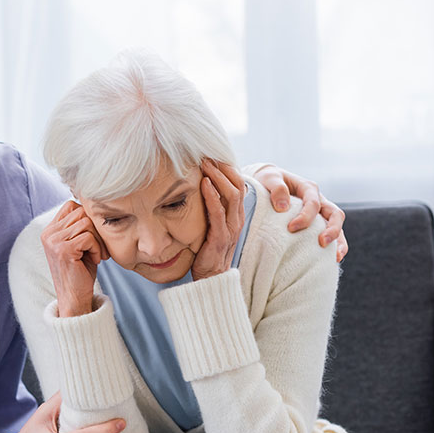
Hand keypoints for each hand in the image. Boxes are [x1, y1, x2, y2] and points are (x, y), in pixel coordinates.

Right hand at [41, 201, 109, 316]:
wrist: (74, 299)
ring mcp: (54, 241)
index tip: (94, 237)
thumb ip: (80, 226)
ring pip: (86, 223)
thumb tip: (94, 205)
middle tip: (100, 248)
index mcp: (50, 230)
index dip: (87, 218)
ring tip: (98, 255)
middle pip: (81, 212)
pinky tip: (96, 261)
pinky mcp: (63, 250)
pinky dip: (97, 249)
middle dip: (96, 229)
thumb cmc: (80, 272)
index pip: (71, 205)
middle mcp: (48, 233)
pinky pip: (88, 237)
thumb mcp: (78, 245)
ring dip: (98, 240)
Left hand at [191, 160, 245, 281]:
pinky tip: (203, 184)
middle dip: (222, 167)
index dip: (226, 167)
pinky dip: (211, 196)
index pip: (237, 183)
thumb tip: (197, 187)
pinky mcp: (220, 237)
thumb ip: (210, 209)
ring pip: (231, 195)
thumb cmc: (207, 250)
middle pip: (236, 184)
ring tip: (205, 163)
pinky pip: (218, 212)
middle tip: (206, 153)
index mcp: (235, 214)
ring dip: (217, 176)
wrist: (210, 279)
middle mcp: (237, 218)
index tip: (212, 153)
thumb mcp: (210, 225)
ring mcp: (231, 228)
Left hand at [252, 164, 347, 261]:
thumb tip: (283, 207)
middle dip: (331, 229)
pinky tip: (332, 259)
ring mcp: (320, 212)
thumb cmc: (267, 180)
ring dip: (339, 240)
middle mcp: (318, 200)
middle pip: (335, 214)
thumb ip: (276, 188)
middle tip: (321, 243)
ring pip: (337, 226)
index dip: (305, 216)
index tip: (291, 228)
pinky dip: (335, 246)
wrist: (265, 184)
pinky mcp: (317, 223)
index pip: (313, 203)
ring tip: (336, 256)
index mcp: (307, 188)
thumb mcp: (269, 178)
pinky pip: (331, 234)